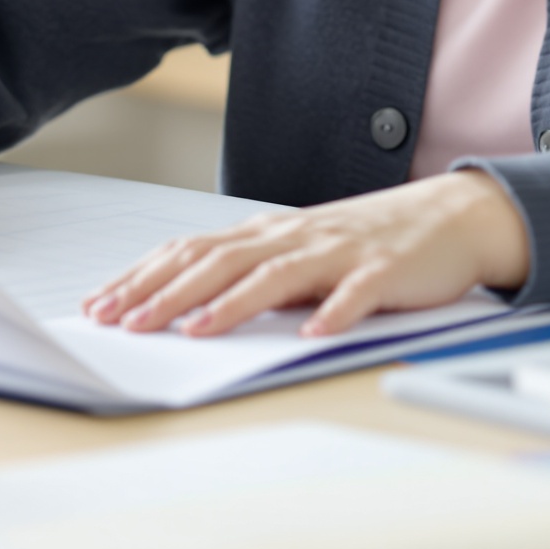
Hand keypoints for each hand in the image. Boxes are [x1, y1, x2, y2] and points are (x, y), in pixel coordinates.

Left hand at [82, 171, 530, 338]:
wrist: (450, 216)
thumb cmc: (367, 241)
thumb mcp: (298, 253)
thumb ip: (251, 275)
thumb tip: (187, 306)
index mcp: (268, 234)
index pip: (191, 252)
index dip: (143, 277)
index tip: (99, 305)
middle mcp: (294, 236)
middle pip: (218, 261)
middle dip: (164, 293)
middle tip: (121, 322)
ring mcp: (339, 251)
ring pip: (275, 275)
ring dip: (230, 304)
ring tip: (194, 331)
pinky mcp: (384, 270)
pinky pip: (357, 294)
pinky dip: (333, 311)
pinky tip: (312, 332)